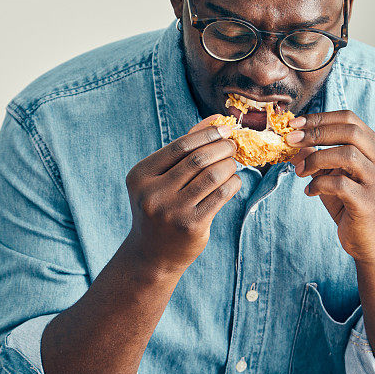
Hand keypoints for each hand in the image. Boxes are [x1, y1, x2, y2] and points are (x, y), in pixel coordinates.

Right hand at [125, 115, 240, 271]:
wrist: (152, 254)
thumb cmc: (160, 206)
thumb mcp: (161, 177)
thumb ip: (184, 148)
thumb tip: (215, 119)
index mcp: (140, 176)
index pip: (180, 146)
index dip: (207, 134)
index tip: (225, 128)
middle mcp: (153, 193)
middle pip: (197, 160)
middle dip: (222, 147)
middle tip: (233, 145)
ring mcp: (172, 211)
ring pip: (212, 176)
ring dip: (229, 165)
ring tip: (233, 163)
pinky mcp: (192, 226)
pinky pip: (220, 195)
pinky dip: (233, 183)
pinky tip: (234, 180)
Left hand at [286, 110, 374, 260]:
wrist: (372, 242)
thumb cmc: (351, 205)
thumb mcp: (334, 175)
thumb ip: (320, 157)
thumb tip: (296, 141)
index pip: (349, 118)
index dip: (319, 118)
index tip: (294, 124)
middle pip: (350, 131)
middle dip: (315, 133)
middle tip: (291, 141)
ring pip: (347, 155)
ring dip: (315, 159)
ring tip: (300, 171)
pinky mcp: (368, 203)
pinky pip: (340, 185)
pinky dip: (319, 184)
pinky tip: (310, 191)